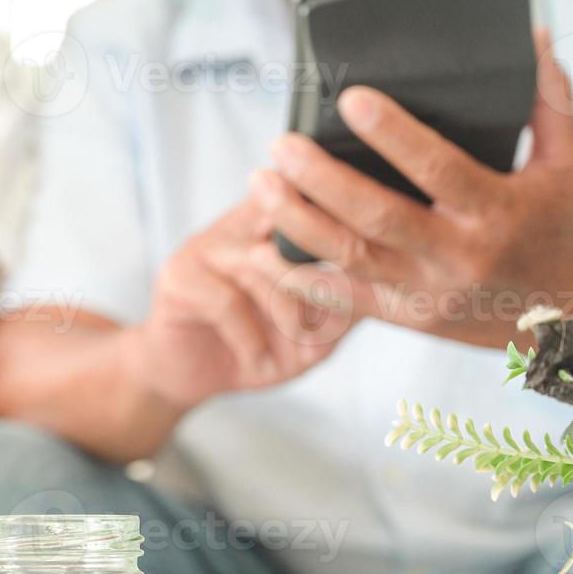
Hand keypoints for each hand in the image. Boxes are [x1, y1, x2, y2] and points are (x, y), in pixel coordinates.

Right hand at [128, 197, 354, 411]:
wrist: (185, 375)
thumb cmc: (253, 344)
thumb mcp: (311, 333)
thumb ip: (344, 309)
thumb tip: (393, 295)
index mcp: (272, 225)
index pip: (310, 197)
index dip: (340, 216)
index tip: (371, 248)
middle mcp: (239, 224)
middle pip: (295, 227)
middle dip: (322, 281)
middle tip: (330, 322)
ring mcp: (206, 246)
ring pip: (266, 267)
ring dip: (290, 317)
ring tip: (298, 348)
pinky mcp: (179, 276)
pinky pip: (229, 301)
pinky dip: (251, 339)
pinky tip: (257, 359)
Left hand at [251, 30, 572, 347]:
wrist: (562, 322)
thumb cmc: (555, 227)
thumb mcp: (565, 164)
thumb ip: (548, 101)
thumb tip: (532, 36)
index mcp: (496, 210)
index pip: (437, 167)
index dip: (392, 134)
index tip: (349, 99)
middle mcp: (458, 255)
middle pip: (378, 216)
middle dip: (321, 180)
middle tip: (279, 144)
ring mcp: (427, 292)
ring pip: (350, 258)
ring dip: (298, 221)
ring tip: (259, 183)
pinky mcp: (406, 318)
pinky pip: (345, 301)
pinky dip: (303, 278)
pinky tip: (266, 249)